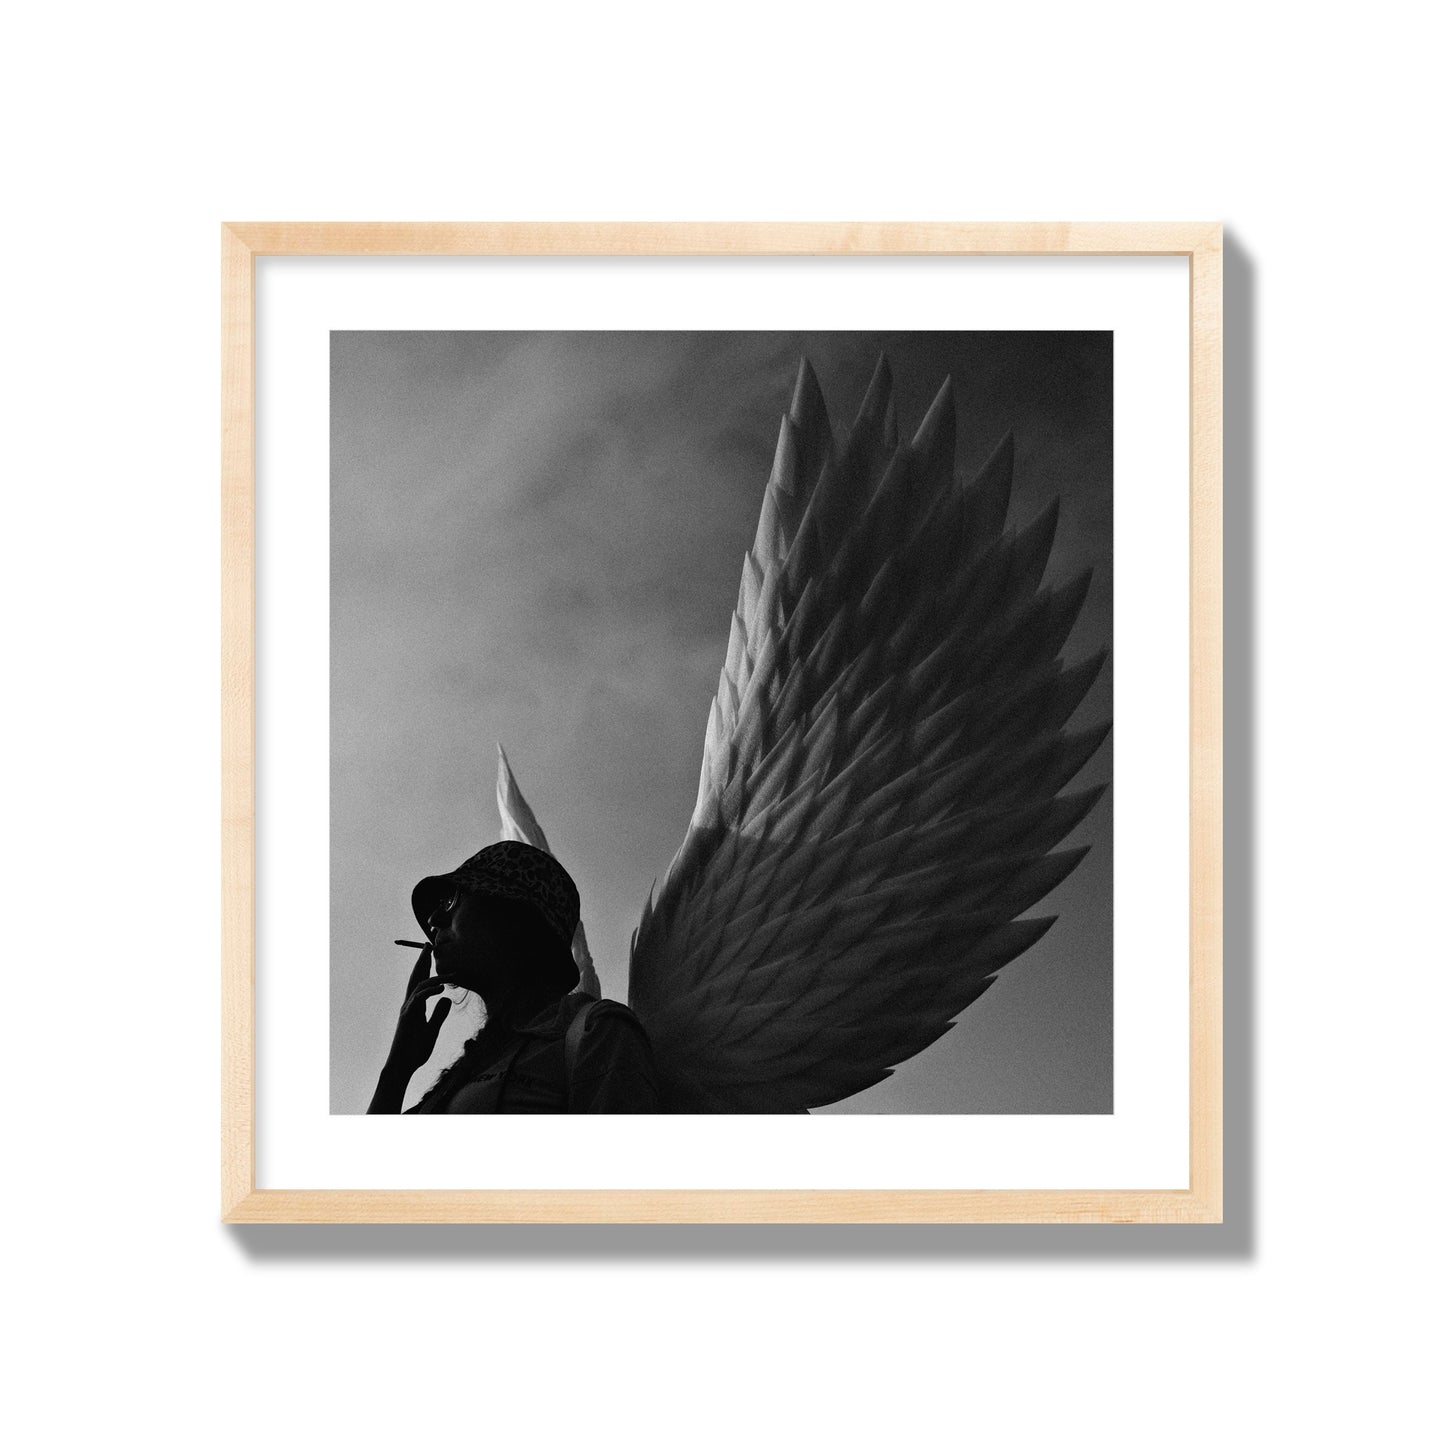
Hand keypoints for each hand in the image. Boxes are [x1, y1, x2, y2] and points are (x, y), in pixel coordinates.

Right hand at [383, 945, 452, 1079]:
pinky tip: (441, 988)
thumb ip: (439, 1015)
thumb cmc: (415, 1051)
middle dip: (422, 961)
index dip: (425, 967)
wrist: (403, 1067)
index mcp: (415, 1007)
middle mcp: (409, 1005)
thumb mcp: (432, 1030)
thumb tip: (447, 1000)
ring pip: (418, 987)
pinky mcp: (407, 1019)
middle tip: (428, 944)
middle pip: (415, 978)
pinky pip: (418, 1001)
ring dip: (433, 977)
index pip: (420, 982)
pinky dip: (429, 992)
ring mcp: (407, 1011)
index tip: (430, 953)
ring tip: (450, 974)